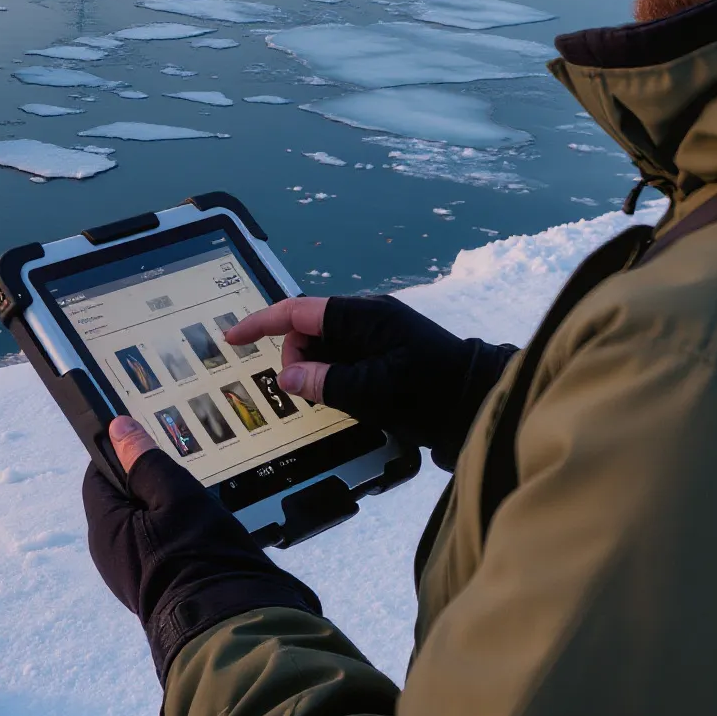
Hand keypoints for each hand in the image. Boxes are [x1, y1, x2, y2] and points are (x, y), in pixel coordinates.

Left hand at [84, 418, 320, 679]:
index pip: (100, 473)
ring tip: (202, 511)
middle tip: (186, 481)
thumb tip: (118, 428)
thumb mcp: (175, 495)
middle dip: (154, 485)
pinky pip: (164, 549)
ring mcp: (134, 575)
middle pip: (125, 500)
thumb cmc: (202, 559)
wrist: (231, 629)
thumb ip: (145, 461)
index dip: (125, 454)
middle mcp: (111, 554)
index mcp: (105, 527)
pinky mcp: (160, 589)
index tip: (153, 446)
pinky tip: (208, 536)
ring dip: (173, 512)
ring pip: (148, 525)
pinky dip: (182, 537)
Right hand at [221, 294, 516, 466]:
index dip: (261, 323)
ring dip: (318, 371)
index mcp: (364, 316)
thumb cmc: (434, 393)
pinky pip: (346, 360)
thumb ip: (327, 382)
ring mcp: (379, 337)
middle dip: (296, 358)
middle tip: (304, 392)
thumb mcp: (376, 391)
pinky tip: (345, 398)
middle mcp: (368, 319)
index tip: (232, 338)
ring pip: (326, 348)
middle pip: (309, 331)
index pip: (299, 311)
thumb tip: (288, 377)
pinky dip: (335, 377)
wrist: (484, 404)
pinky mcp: (387, 355)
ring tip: (334, 400)